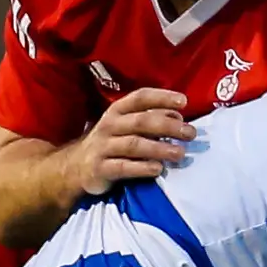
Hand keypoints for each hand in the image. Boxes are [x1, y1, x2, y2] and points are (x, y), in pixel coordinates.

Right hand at [74, 87, 196, 194]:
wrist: (76, 167)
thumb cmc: (112, 143)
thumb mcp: (127, 126)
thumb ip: (151, 120)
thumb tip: (180, 118)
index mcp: (117, 110)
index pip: (140, 97)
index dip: (162, 97)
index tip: (184, 102)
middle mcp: (109, 125)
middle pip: (141, 121)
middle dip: (168, 126)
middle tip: (190, 133)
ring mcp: (102, 147)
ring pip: (134, 145)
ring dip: (159, 148)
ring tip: (180, 153)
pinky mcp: (99, 169)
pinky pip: (122, 167)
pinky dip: (142, 168)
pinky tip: (158, 169)